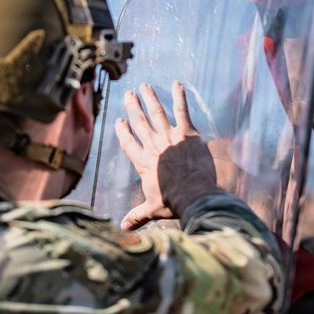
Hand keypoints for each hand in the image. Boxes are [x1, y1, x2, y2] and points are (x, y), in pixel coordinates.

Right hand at [116, 82, 218, 229]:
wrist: (193, 194)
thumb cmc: (173, 202)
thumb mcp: (152, 209)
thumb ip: (137, 216)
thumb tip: (122, 229)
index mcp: (143, 163)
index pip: (128, 143)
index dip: (123, 131)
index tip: (119, 121)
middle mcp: (153, 147)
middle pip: (139, 123)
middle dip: (133, 107)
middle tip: (128, 94)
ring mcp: (169, 138)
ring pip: (156, 113)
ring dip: (149, 98)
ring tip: (144, 86)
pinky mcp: (186, 133)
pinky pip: (182, 110)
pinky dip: (180, 96)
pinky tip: (178, 84)